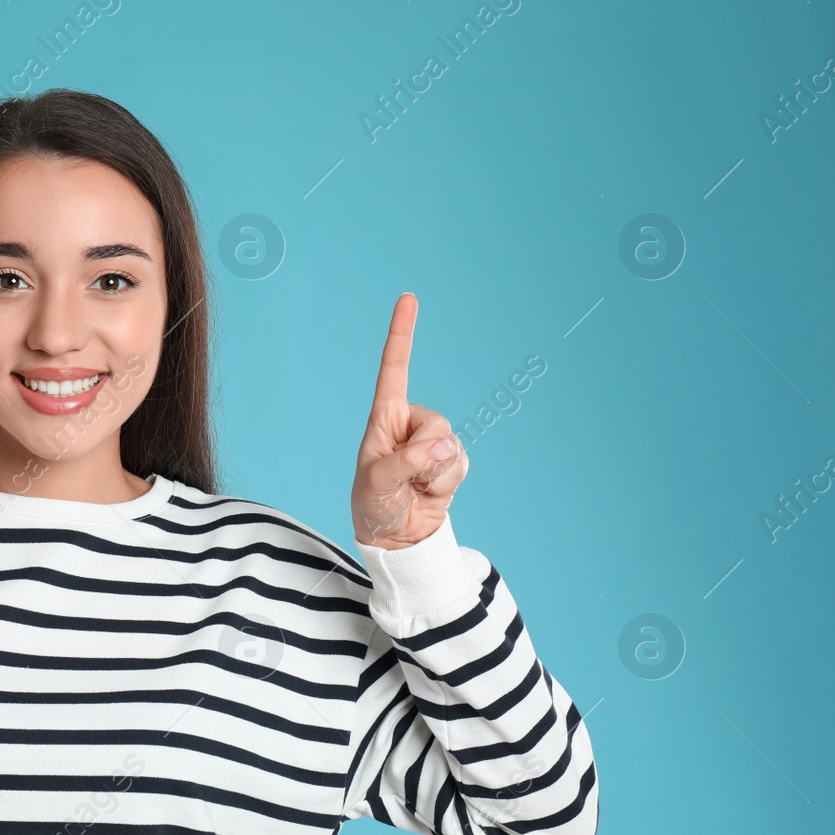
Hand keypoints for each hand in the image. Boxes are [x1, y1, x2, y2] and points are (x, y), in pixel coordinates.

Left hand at [351, 293, 468, 549]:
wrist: (396, 536)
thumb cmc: (373, 504)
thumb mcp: (378, 483)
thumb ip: (408, 461)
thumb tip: (446, 444)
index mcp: (384, 417)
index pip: (395, 368)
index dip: (402, 334)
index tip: (408, 298)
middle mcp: (410, 423)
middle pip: (436, 423)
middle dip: (424, 454)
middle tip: (404, 477)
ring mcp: (433, 442)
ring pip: (451, 445)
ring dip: (434, 473)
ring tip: (413, 486)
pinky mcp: (451, 461)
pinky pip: (461, 465)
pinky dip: (446, 484)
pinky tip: (429, 492)